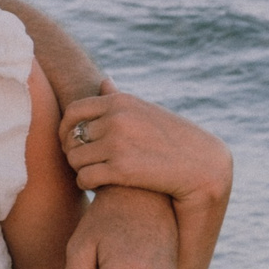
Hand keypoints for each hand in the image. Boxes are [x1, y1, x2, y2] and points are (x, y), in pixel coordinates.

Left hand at [58, 76, 233, 204]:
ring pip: (75, 159)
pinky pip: (84, 178)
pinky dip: (86, 185)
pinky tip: (98, 187)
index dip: (65, 129)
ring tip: (93, 174)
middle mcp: (116, 119)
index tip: (70, 142)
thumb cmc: (171, 139)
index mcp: (120, 102)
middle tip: (84, 163)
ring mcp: (118, 143)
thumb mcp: (145, 111)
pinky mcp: (121, 169)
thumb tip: (103, 81)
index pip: (73, 111)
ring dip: (80, 170)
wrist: (203, 166)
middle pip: (72, 138)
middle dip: (73, 153)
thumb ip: (119, 99)